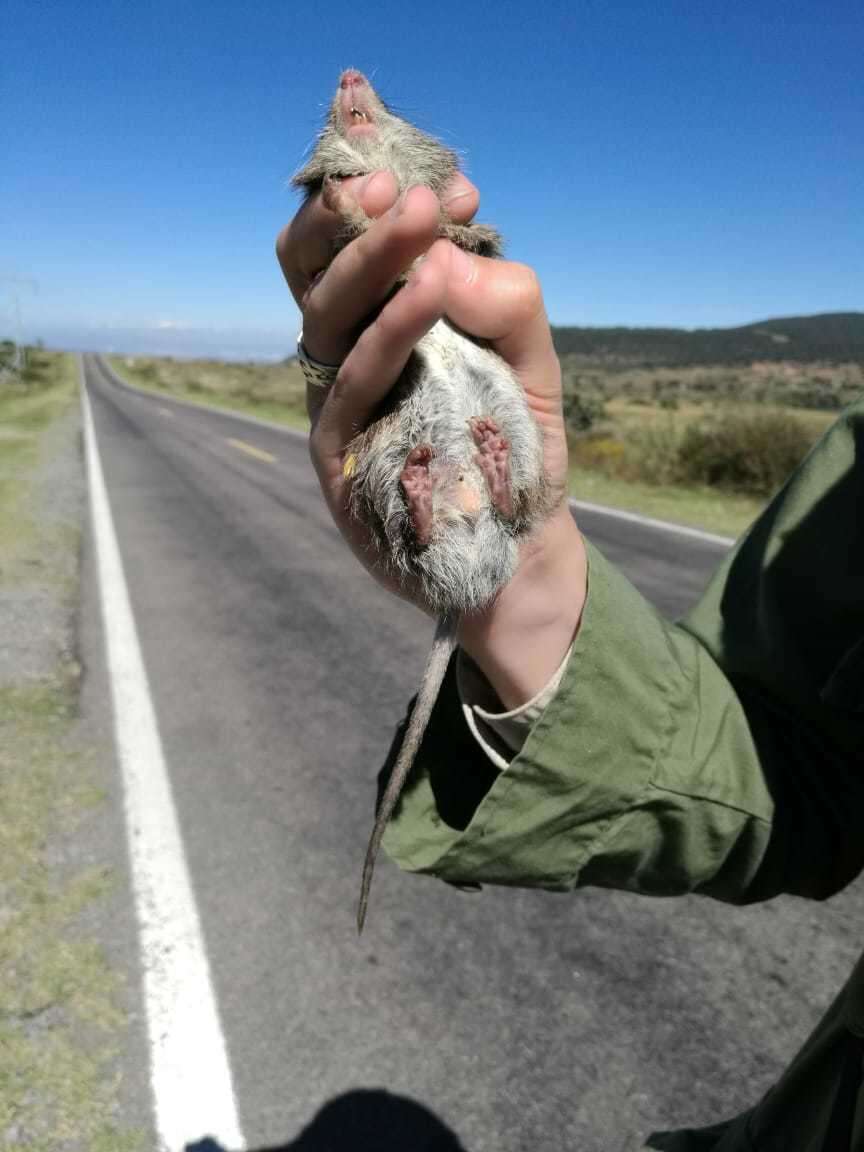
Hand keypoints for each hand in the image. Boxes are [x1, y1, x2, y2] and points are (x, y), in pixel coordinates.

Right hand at [276, 174, 585, 706]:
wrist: (519, 540)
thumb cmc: (514, 443)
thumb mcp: (527, 358)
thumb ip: (503, 299)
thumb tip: (451, 252)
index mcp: (379, 321)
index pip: (349, 243)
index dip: (377, 198)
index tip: (450, 180)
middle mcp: (347, 353)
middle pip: (314, 267)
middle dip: (350, 213)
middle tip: (401, 178)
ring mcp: (336, 402)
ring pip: (326, 313)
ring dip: (370, 258)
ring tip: (419, 214)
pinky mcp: (337, 453)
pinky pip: (352, 382)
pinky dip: (390, 330)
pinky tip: (428, 292)